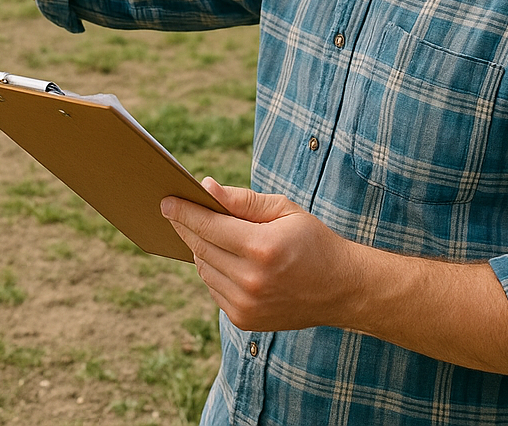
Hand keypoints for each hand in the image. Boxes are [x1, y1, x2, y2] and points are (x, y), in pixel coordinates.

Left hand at [161, 178, 358, 332]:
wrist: (342, 288)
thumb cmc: (312, 240)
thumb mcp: (283, 210)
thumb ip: (242, 200)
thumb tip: (206, 187)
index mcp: (261, 247)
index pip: (208, 225)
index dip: (184, 211)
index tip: (165, 200)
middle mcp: (251, 280)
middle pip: (200, 246)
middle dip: (185, 226)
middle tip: (175, 210)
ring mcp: (246, 304)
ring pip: (202, 268)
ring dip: (199, 248)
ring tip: (205, 231)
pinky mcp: (244, 319)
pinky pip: (213, 287)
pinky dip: (212, 269)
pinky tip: (223, 257)